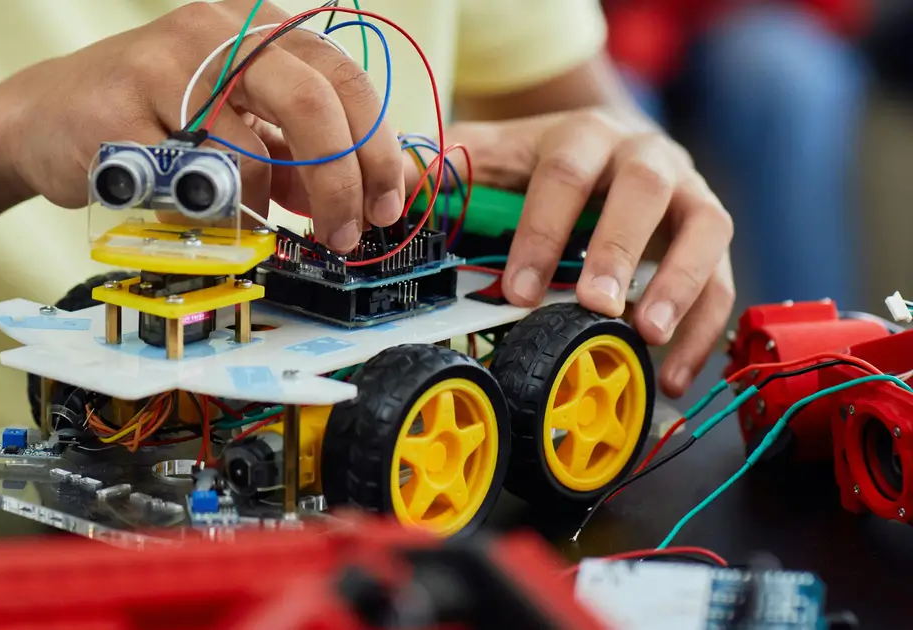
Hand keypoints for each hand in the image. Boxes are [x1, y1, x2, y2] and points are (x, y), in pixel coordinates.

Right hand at [0, 0, 403, 252]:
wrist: (39, 119)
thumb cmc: (148, 121)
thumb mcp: (235, 126)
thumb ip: (296, 154)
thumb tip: (364, 196)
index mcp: (255, 28)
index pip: (344, 79)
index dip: (376, 150)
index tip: (387, 205)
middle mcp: (215, 32)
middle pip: (313, 105)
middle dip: (342, 183)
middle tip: (344, 234)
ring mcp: (163, 66)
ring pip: (251, 153)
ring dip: (266, 209)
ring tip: (254, 225)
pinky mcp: (119, 113)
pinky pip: (187, 183)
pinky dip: (208, 213)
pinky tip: (200, 213)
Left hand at [440, 109, 734, 397]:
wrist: (605, 144)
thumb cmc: (538, 164)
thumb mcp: (487, 155)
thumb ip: (441, 172)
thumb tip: (387, 199)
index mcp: (584, 134)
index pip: (565, 173)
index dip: (542, 230)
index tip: (518, 290)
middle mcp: (646, 154)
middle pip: (645, 188)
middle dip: (620, 247)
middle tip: (596, 304)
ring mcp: (689, 191)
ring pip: (705, 227)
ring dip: (680, 284)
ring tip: (645, 336)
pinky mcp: (710, 234)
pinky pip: (723, 278)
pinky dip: (703, 327)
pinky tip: (673, 374)